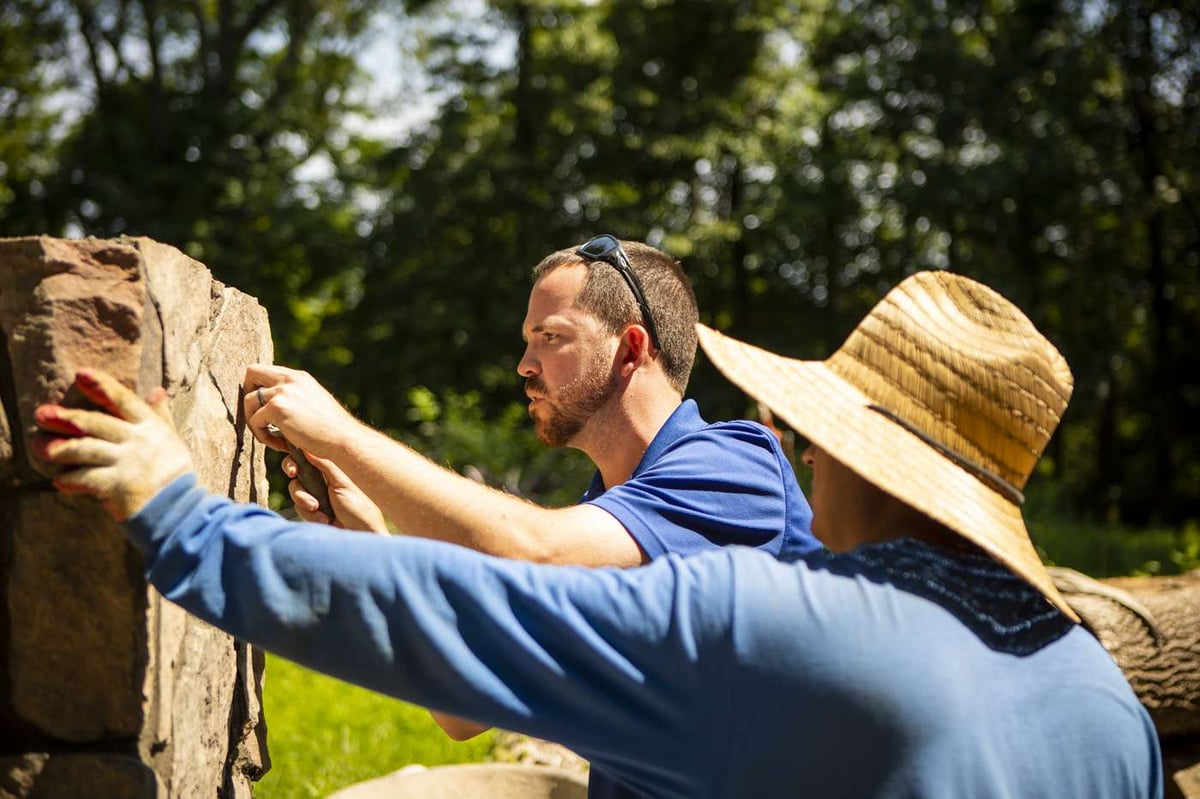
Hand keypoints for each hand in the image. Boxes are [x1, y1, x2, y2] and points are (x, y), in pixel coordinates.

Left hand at [33, 369, 193, 520]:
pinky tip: (59, 481)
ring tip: (39, 448)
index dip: (102, 386)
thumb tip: (157, 391)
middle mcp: (137, 440)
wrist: (179, 508)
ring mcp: (127, 462)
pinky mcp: (117, 485)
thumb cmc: (174, 472)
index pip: (124, 400)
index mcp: (150, 426)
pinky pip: (87, 478)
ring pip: (87, 449)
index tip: (80, 374)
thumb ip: (160, 415)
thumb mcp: (171, 439)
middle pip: (97, 423)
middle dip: (68, 417)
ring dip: (61, 448)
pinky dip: (71, 479)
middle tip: (41, 413)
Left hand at [243, 364, 358, 457]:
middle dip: (247, 395)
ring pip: (248, 401)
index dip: (257, 386)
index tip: (263, 407)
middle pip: (251, 372)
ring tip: (271, 438)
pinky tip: (280, 445)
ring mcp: (282, 392)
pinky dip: (263, 436)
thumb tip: (273, 405)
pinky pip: (254, 421)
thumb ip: (295, 397)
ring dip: (254, 422)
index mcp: (299, 377)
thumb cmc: (331, 428)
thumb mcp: (313, 402)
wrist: (342, 438)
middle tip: (257, 417)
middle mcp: (289, 379)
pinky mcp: (276, 408)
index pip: (266, 369)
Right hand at [285, 450, 387, 532]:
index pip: (310, 455)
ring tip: (318, 508)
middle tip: (294, 474)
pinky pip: (299, 507)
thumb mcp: (342, 482)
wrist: (361, 535)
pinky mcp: (313, 511)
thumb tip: (310, 445)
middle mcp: (323, 479)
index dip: (298, 457)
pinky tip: (324, 519)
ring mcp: (317, 495)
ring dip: (304, 498)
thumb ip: (325, 464)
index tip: (294, 466)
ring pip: (295, 489)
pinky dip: (309, 513)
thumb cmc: (359, 507)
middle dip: (293, 471)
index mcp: (333, 468)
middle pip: (297, 469)